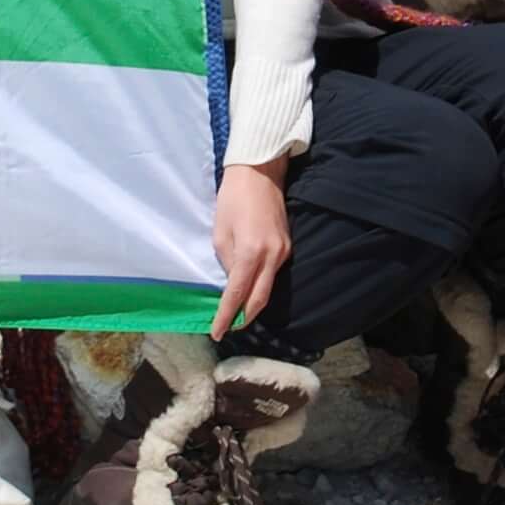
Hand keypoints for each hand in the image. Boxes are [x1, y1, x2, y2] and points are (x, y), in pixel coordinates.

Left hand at [211, 160, 291, 338]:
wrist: (260, 173)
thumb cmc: (233, 198)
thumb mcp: (220, 232)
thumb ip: (227, 262)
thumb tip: (233, 282)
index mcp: (251, 252)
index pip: (238, 294)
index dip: (227, 316)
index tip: (217, 331)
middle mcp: (272, 256)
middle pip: (260, 299)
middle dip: (244, 317)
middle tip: (228, 327)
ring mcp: (283, 252)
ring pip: (268, 288)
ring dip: (252, 303)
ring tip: (236, 312)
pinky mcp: (287, 246)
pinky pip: (273, 274)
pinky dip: (260, 285)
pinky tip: (249, 288)